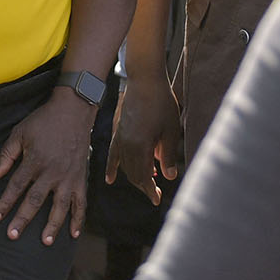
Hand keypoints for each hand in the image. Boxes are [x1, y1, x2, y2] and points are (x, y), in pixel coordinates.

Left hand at [0, 90, 94, 245]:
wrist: (73, 110)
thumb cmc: (43, 121)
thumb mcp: (20, 132)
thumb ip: (7, 154)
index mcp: (34, 160)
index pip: (16, 186)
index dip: (5, 202)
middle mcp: (52, 171)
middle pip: (35, 200)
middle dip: (23, 219)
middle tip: (13, 235)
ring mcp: (68, 176)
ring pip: (60, 206)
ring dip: (53, 225)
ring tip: (46, 241)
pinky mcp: (81, 178)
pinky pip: (81, 202)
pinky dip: (79, 218)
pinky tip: (74, 233)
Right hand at [105, 72, 181, 205]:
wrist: (145, 79)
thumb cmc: (162, 101)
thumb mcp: (170, 129)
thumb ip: (168, 154)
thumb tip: (168, 176)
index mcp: (141, 145)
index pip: (143, 176)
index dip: (150, 190)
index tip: (157, 200)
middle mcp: (127, 144)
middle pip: (133, 173)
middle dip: (144, 186)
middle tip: (156, 193)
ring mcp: (120, 137)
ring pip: (125, 165)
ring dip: (135, 176)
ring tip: (147, 182)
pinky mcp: (118, 131)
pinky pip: (113, 153)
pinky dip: (112, 167)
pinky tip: (109, 178)